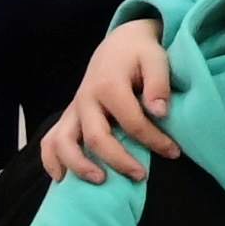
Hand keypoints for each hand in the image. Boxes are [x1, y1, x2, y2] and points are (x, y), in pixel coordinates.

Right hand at [41, 19, 179, 179]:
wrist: (118, 44)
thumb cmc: (140, 54)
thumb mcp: (156, 59)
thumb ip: (158, 83)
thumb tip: (160, 112)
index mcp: (109, 85)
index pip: (132, 121)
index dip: (154, 140)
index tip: (173, 152)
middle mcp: (86, 100)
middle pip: (96, 137)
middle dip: (118, 160)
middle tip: (140, 176)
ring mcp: (74, 110)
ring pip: (63, 142)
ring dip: (79, 165)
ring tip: (99, 181)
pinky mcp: (69, 117)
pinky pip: (50, 141)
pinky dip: (51, 160)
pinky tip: (62, 179)